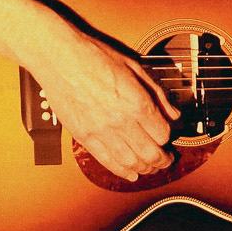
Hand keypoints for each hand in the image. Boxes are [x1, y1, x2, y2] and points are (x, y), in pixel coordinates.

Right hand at [26, 28, 180, 181]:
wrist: (58, 57)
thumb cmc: (94, 56)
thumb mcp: (136, 68)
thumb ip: (157, 94)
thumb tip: (173, 113)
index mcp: (137, 102)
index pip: (163, 133)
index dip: (169, 137)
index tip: (168, 136)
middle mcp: (120, 121)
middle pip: (150, 153)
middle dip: (162, 160)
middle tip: (166, 160)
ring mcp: (100, 131)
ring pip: (130, 162)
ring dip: (145, 169)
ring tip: (151, 168)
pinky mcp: (83, 136)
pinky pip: (106, 161)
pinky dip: (121, 171)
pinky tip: (130, 174)